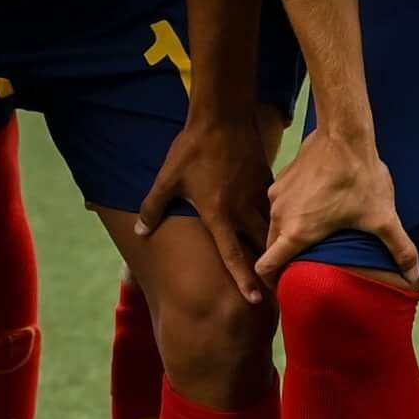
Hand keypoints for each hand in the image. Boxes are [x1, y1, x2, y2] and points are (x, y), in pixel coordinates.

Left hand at [139, 110, 273, 301]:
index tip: (255, 301)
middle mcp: (243, 210)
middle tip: (273, 290)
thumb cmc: (192, 150)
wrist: (223, 117)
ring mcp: (257, 196)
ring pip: (269, 228)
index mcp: (219, 215)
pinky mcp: (266, 182)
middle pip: (260, 246)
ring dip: (272, 245)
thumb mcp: (167, 180)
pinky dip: (274, 220)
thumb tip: (140, 233)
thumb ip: (153, 208)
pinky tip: (275, 227)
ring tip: (277, 263)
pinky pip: (271, 208)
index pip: (234, 256)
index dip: (244, 280)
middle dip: (268, 268)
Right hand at [256, 127, 410, 287]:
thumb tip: (415, 276)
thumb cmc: (360, 178)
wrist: (343, 134)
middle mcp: (280, 216)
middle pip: (270, 248)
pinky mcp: (281, 179)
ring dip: (287, 233)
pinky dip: (292, 211)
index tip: (284, 287)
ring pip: (275, 224)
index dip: (273, 281)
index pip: (267, 267)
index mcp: (297, 232)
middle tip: (304, 265)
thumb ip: (399, 248)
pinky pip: (280, 204)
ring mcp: (277, 196)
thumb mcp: (382, 217)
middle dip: (283, 259)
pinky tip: (314, 206)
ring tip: (312, 234)